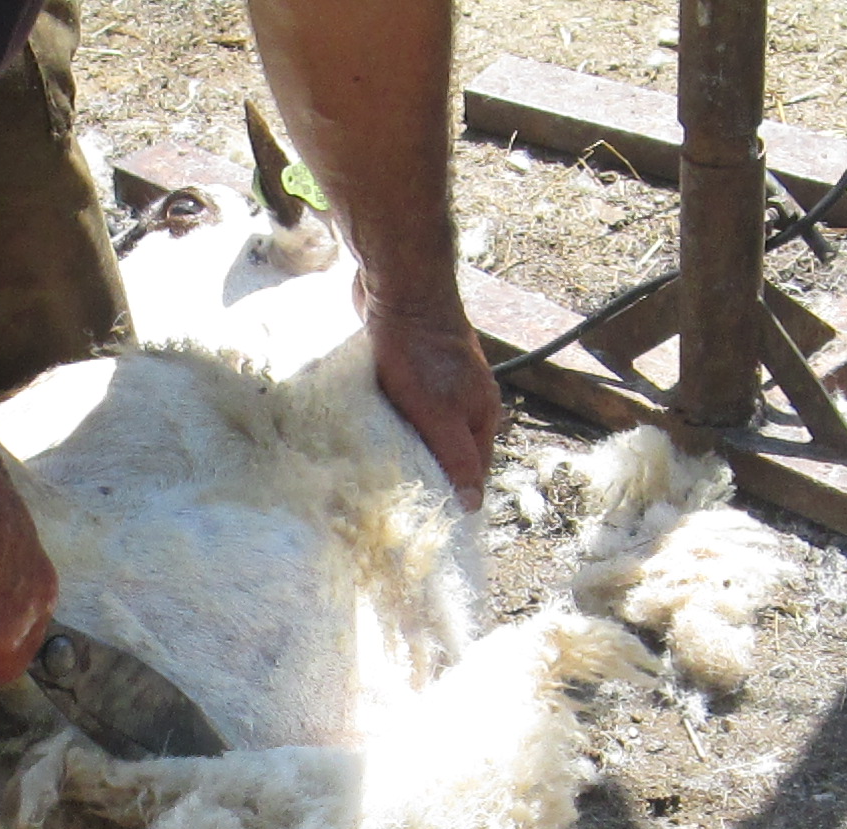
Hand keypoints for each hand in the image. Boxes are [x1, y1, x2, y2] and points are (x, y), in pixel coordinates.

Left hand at [359, 283, 502, 511]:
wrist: (401, 285)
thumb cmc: (422, 352)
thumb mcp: (441, 415)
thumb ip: (456, 459)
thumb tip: (472, 506)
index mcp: (480, 416)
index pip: (473, 474)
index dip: (453, 499)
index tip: (425, 524)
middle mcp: (464, 401)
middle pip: (446, 453)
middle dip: (423, 476)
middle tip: (391, 508)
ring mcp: (438, 384)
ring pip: (422, 431)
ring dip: (402, 451)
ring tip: (374, 479)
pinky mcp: (409, 369)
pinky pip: (401, 408)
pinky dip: (387, 424)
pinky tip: (366, 438)